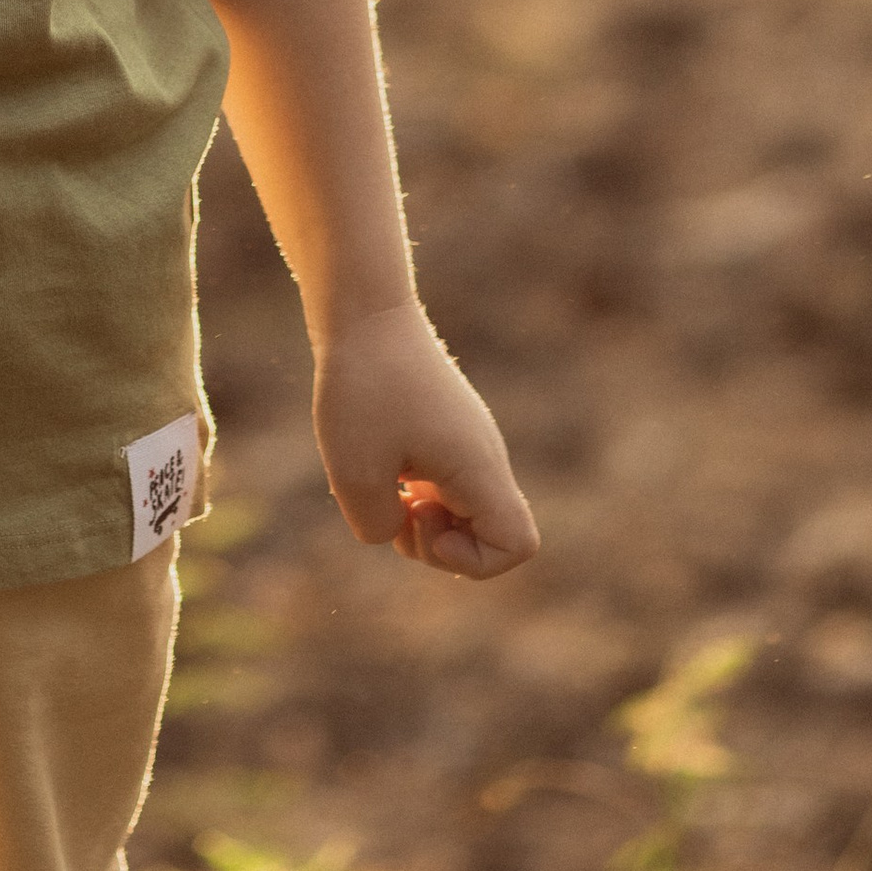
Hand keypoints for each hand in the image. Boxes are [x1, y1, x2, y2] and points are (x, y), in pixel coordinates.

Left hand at [312, 300, 538, 580]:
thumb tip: (393, 528)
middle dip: (437, 544)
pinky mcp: (443, 428)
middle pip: (489, 535)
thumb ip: (378, 526)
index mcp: (478, 467)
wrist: (363, 309)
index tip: (424, 521)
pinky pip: (442, 484)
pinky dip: (410, 490)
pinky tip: (376, 461)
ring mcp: (465, 441)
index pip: (517, 544)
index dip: (472, 561)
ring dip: (420, 518)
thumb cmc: (362, 384)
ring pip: (462, 510)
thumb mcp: (354, 472)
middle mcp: (483, 456)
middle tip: (396, 507)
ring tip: (379, 483)